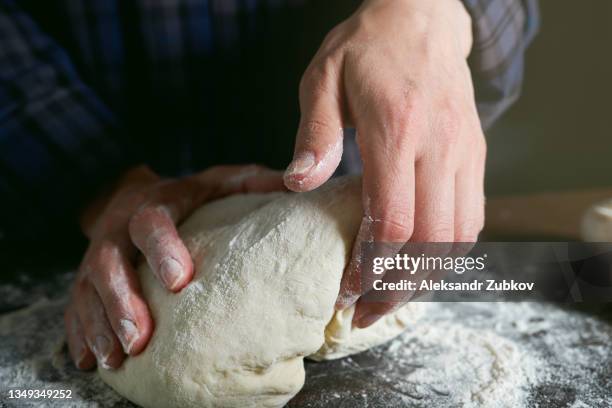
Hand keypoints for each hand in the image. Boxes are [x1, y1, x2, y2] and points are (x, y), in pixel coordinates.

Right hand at [65, 164, 283, 369]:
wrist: (140, 195)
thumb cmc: (192, 196)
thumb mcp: (222, 181)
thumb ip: (254, 183)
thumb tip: (298, 185)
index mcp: (154, 202)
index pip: (150, 221)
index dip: (161, 248)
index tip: (180, 281)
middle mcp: (117, 227)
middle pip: (106, 261)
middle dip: (121, 300)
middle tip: (140, 338)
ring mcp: (95, 254)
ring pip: (85, 289)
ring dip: (99, 325)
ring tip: (117, 359)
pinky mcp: (85, 278)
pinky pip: (73, 306)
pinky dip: (80, 333)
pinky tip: (88, 360)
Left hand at [284, 0, 484, 326]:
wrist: (421, 19)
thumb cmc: (366, 49)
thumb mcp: (323, 79)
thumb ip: (314, 135)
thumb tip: (298, 185)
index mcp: (397, 130)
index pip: (394, 220)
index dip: (372, 266)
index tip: (347, 290)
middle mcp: (439, 147)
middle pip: (431, 242)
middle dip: (398, 288)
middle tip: (366, 312)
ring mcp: (464, 153)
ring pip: (459, 237)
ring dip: (427, 278)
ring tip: (392, 297)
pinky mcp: (475, 156)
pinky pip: (473, 218)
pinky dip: (449, 252)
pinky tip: (421, 264)